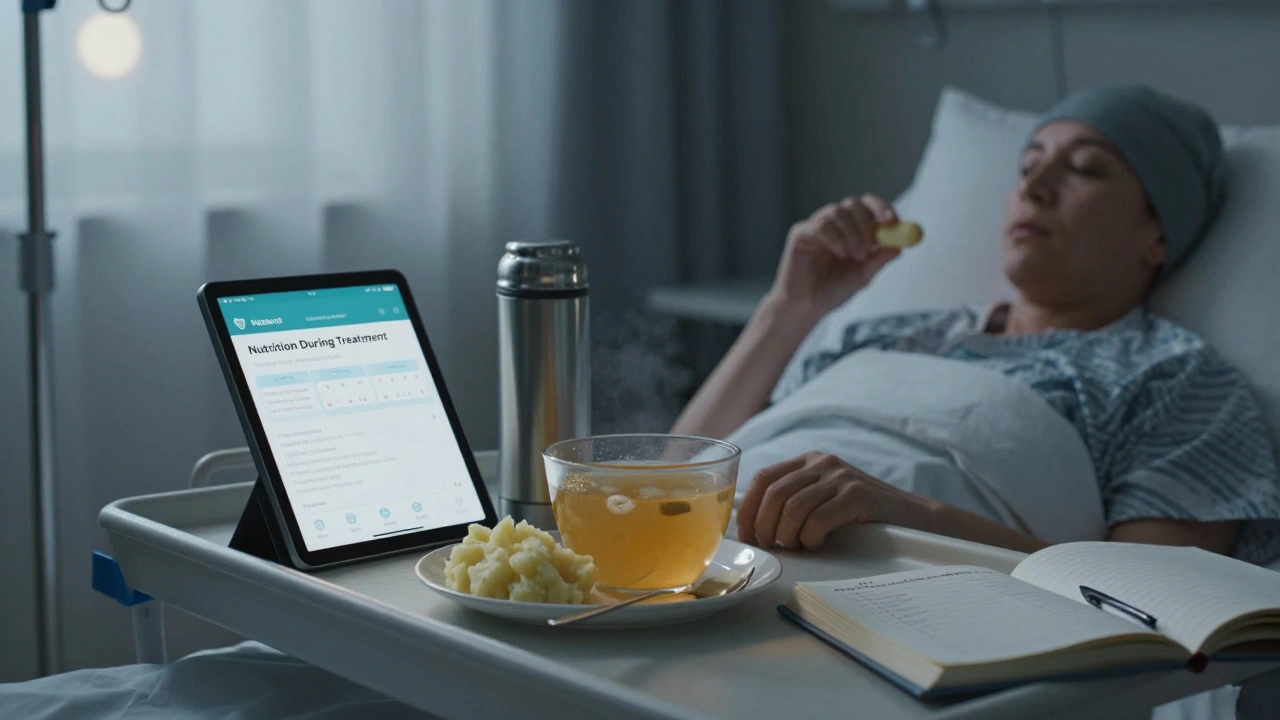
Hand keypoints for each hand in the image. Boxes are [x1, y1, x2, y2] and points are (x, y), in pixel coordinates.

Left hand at [736, 452, 929, 549]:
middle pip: (774, 494)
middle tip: (773, 546)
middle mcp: (822, 463)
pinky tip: (818, 542)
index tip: (747, 535)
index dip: (748, 509)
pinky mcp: (857, 494)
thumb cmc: (860, 515)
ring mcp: (841, 477)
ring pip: (793, 508)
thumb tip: (751, 526)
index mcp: (808, 461)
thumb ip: (792, 501)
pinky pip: (818, 519)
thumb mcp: (823, 498)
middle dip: (765, 527)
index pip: (764, 478)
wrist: (912, 517)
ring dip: (788, 536)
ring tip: (798, 546)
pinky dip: (811, 537)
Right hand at [766, 194, 902, 317]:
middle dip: (868, 221)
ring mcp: (815, 226)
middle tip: (874, 243)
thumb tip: (900, 245)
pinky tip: (839, 254)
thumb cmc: (832, 290)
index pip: (867, 205)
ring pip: (837, 212)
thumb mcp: (863, 276)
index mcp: (849, 229)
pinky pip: (821, 225)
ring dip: (853, 234)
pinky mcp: (800, 234)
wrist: (806, 307)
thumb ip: (880, 260)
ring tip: (855, 257)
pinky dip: (836, 239)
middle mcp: (832, 223)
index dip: (881, 208)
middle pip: (853, 203)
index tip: (892, 220)